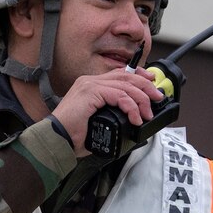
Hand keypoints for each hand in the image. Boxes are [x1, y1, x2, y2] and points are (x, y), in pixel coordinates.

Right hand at [50, 68, 166, 157]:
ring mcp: (90, 85)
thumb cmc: (73, 135)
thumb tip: (132, 121)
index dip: (138, 75)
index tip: (151, 82)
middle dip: (145, 86)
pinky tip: (135, 117)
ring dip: (141, 99)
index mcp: (90, 85)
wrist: (56, 139)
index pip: (119, 73)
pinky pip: (119, 95)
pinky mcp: (91, 92)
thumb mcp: (98, 122)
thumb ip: (113, 116)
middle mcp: (90, 81)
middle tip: (157, 97)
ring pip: (125, 85)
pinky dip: (131, 106)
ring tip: (147, 113)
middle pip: (125, 76)